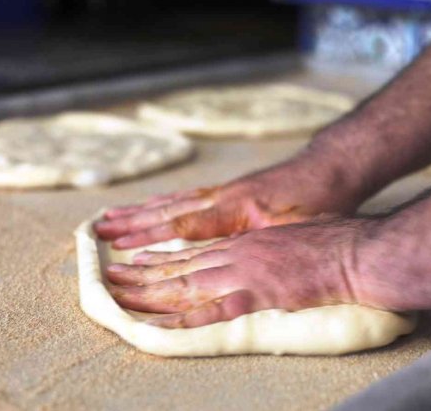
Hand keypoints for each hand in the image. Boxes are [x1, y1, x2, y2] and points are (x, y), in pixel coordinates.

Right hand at [94, 152, 363, 248]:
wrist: (332, 168)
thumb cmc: (322, 202)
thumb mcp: (299, 229)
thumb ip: (264, 244)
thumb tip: (235, 261)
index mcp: (238, 207)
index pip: (186, 224)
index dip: (153, 235)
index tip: (122, 244)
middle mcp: (224, 195)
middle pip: (170, 209)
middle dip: (133, 221)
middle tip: (98, 228)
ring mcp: (225, 190)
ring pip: (174, 200)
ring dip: (140, 210)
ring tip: (110, 216)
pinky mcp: (229, 189)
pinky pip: (187, 196)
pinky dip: (163, 202)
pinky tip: (150, 205)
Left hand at [104, 216, 371, 327]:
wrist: (354, 252)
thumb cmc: (330, 243)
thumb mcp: (290, 235)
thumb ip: (266, 247)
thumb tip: (254, 256)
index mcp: (244, 239)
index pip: (192, 249)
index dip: (160, 256)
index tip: (134, 260)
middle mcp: (237, 252)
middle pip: (180, 264)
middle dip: (141, 273)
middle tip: (110, 279)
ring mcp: (246, 270)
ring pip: (187, 283)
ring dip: (150, 292)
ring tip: (120, 297)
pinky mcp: (260, 292)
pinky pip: (216, 310)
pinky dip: (186, 318)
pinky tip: (163, 325)